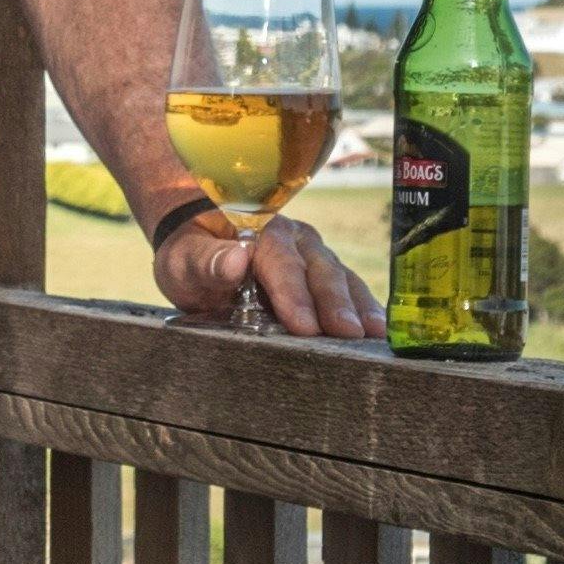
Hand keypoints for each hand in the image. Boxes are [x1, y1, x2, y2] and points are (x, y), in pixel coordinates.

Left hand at [161, 202, 376, 339]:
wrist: (197, 251)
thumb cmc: (189, 256)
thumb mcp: (184, 259)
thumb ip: (206, 260)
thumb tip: (236, 260)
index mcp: (259, 230)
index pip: (279, 261)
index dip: (293, 293)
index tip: (304, 324)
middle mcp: (293, 238)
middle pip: (318, 268)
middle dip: (334, 302)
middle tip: (348, 333)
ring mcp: (313, 255)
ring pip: (340, 276)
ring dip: (358, 305)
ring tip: (373, 333)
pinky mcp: (323, 274)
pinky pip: (349, 288)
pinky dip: (364, 306)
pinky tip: (379, 329)